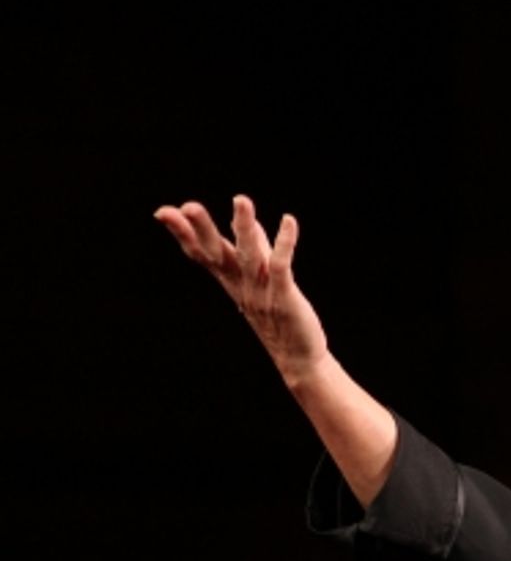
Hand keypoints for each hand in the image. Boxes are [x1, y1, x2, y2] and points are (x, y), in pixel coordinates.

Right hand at [154, 195, 327, 386]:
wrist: (298, 360)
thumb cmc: (279, 318)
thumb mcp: (260, 282)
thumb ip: (256, 250)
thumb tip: (249, 223)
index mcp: (231, 281)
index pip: (202, 254)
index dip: (183, 234)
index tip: (163, 212)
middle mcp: (242, 286)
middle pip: (218, 254)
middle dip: (203, 231)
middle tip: (188, 207)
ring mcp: (262, 292)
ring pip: (249, 256)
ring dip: (244, 228)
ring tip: (241, 200)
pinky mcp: (284, 298)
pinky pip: (282, 267)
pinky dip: (284, 244)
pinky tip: (289, 220)